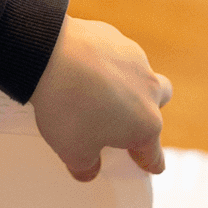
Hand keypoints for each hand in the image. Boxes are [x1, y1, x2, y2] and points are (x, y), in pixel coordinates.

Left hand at [30, 16, 172, 181]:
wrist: (48, 55)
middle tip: (121, 122)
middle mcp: (150, 91)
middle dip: (145, 115)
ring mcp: (137, 60)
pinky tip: (82, 69)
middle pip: (159, 106)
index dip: (149, 163)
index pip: (154, 154)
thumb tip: (89, 170)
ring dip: (125, 87)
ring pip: (140, 77)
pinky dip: (105, 65)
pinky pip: (117, 56)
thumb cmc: (68, 109)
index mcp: (145, 125)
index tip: (149, 166)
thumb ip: (85, 167)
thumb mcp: (72, 152)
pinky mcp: (116, 38)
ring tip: (93, 92)